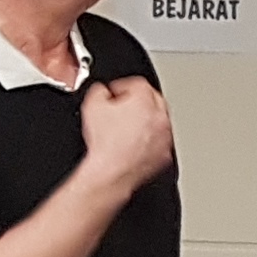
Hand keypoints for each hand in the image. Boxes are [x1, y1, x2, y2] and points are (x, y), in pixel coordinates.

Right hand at [80, 77, 175, 191]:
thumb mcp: (92, 105)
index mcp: (145, 100)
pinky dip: (149, 140)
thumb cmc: (105, 144)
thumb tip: (102, 92)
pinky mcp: (164, 155)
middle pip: (153, 100)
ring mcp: (165, 137)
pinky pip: (159, 141)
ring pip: (159, 121)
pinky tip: (133, 144)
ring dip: (145, 121)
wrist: (111, 173)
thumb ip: (99, 90)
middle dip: (137, 102)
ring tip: (125, 128)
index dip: (121, 87)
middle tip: (121, 109)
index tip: (113, 94)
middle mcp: (160, 117)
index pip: (137, 83)